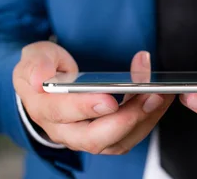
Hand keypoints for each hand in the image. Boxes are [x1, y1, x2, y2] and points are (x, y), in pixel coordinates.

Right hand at [13, 42, 173, 154]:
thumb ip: (36, 64)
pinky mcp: (106, 136)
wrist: (49, 84)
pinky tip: (160, 98)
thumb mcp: (35, 56)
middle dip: (126, 119)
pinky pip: (129, 135)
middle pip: (94, 138)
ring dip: (143, 119)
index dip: (86, 107)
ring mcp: (86, 136)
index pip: (62, 113)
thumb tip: (38, 79)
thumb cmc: (45, 69)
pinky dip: (148, 118)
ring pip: (117, 140)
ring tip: (161, 95)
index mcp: (44, 108)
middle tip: (148, 97)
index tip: (108, 98)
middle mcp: (65, 130)